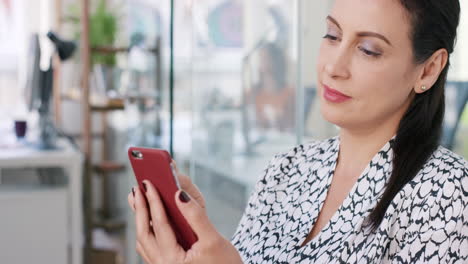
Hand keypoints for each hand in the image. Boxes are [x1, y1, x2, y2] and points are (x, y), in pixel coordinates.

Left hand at [127, 162, 242, 263]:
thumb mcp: (214, 240)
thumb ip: (196, 217)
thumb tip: (179, 194)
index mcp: (173, 260)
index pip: (159, 226)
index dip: (153, 202)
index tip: (148, 184)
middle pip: (144, 234)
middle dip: (140, 210)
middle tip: (136, 189)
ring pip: (144, 242)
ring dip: (141, 220)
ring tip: (140, 201)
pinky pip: (149, 248)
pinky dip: (148, 231)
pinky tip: (150, 219)